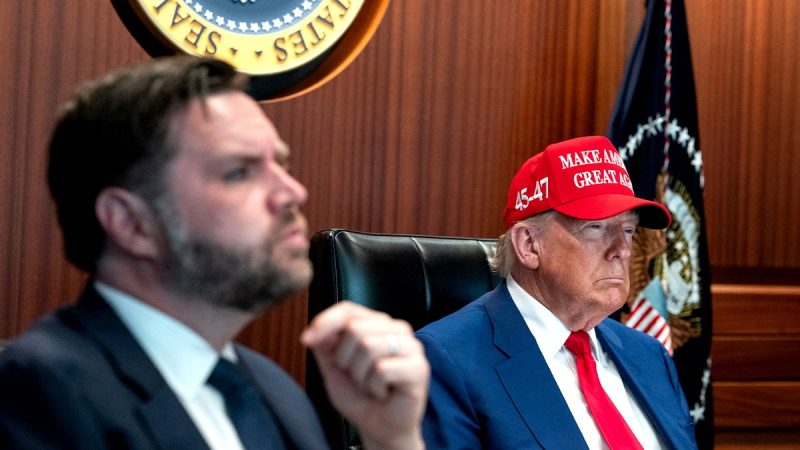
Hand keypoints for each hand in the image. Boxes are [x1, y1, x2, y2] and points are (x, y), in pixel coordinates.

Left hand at [302, 301, 428, 449]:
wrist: (378, 427)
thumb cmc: (359, 396)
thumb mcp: (333, 368)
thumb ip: (325, 345)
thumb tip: (314, 330)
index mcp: (376, 324)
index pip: (348, 310)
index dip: (325, 322)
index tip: (306, 340)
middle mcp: (396, 329)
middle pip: (355, 328)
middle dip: (345, 360)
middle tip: (357, 377)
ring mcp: (411, 347)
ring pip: (369, 346)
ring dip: (360, 376)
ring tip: (370, 385)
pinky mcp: (419, 367)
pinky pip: (382, 369)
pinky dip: (374, 387)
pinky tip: (383, 392)